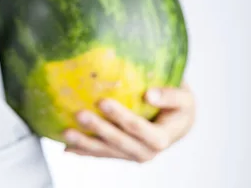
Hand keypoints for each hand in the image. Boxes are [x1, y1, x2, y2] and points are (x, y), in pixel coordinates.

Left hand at [62, 82, 195, 162]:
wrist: (176, 122)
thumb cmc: (179, 104)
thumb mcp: (184, 97)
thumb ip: (170, 95)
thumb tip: (149, 94)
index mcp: (161, 138)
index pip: (138, 128)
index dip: (121, 117)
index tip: (102, 101)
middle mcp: (146, 152)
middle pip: (119, 143)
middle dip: (98, 130)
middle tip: (79, 114)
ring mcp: (131, 155)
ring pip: (106, 151)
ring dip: (85, 143)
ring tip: (65, 132)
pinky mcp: (120, 155)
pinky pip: (100, 153)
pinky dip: (83, 150)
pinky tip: (66, 146)